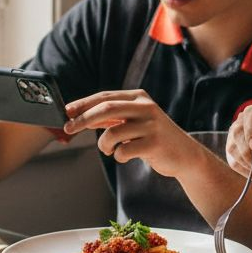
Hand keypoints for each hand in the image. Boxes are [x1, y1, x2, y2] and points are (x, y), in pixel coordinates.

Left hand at [63, 89, 201, 178]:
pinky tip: (124, 156)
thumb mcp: (134, 121)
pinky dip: (117, 155)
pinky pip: (124, 150)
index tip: (66, 112)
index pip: (105, 97)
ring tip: (109, 149)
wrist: (185, 155)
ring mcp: (151, 125)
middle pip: (106, 109)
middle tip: (69, 129)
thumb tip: (80, 116)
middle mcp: (146, 107)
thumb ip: (112, 117)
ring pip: (113, 133)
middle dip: (83, 119)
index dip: (83, 104)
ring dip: (103, 145)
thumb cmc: (153, 137)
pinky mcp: (154, 143)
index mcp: (139, 97)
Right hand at [226, 104, 251, 192]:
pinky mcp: (234, 151)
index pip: (250, 113)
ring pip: (232, 148)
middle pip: (237, 131)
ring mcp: (238, 136)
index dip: (251, 129)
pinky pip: (233, 161)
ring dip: (248, 163)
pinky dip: (246, 169)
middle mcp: (247, 122)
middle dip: (247, 151)